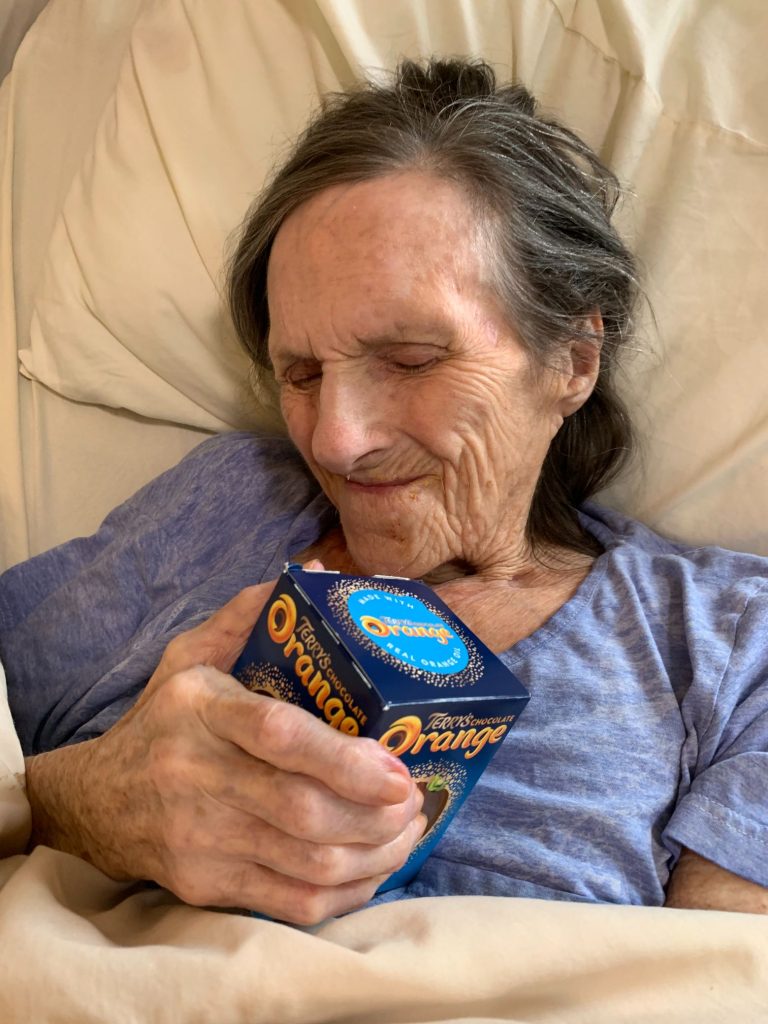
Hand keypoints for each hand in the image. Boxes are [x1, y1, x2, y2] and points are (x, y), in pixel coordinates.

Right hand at [25, 574, 425, 924]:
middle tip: (415, 804)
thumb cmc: (162, 721)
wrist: (95, 802)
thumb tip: (311, 574)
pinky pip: (290, 903)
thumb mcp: (190, 656)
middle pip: (302, 811)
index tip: (397, 770)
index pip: (277, 736)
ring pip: (306, 862)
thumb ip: (246, 615)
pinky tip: (371, 869)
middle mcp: (198, 777)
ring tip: (406, 834)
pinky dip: (345, 893)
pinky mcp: (205, 884)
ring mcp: (200, 839)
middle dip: (376, 816)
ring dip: (373, 855)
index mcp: (202, 711)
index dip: (345, 760)